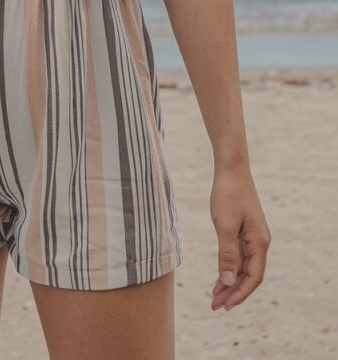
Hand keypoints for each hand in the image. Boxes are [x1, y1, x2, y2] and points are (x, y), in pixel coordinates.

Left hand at [209, 165, 270, 311]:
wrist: (230, 168)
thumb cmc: (228, 194)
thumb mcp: (225, 226)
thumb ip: (227, 255)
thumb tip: (229, 282)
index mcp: (260, 242)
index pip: (253, 277)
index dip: (240, 294)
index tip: (224, 306)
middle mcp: (259, 242)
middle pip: (249, 275)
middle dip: (233, 292)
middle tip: (215, 306)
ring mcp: (252, 236)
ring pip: (243, 267)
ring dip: (230, 282)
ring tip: (214, 297)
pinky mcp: (243, 230)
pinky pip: (238, 256)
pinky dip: (229, 268)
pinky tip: (219, 277)